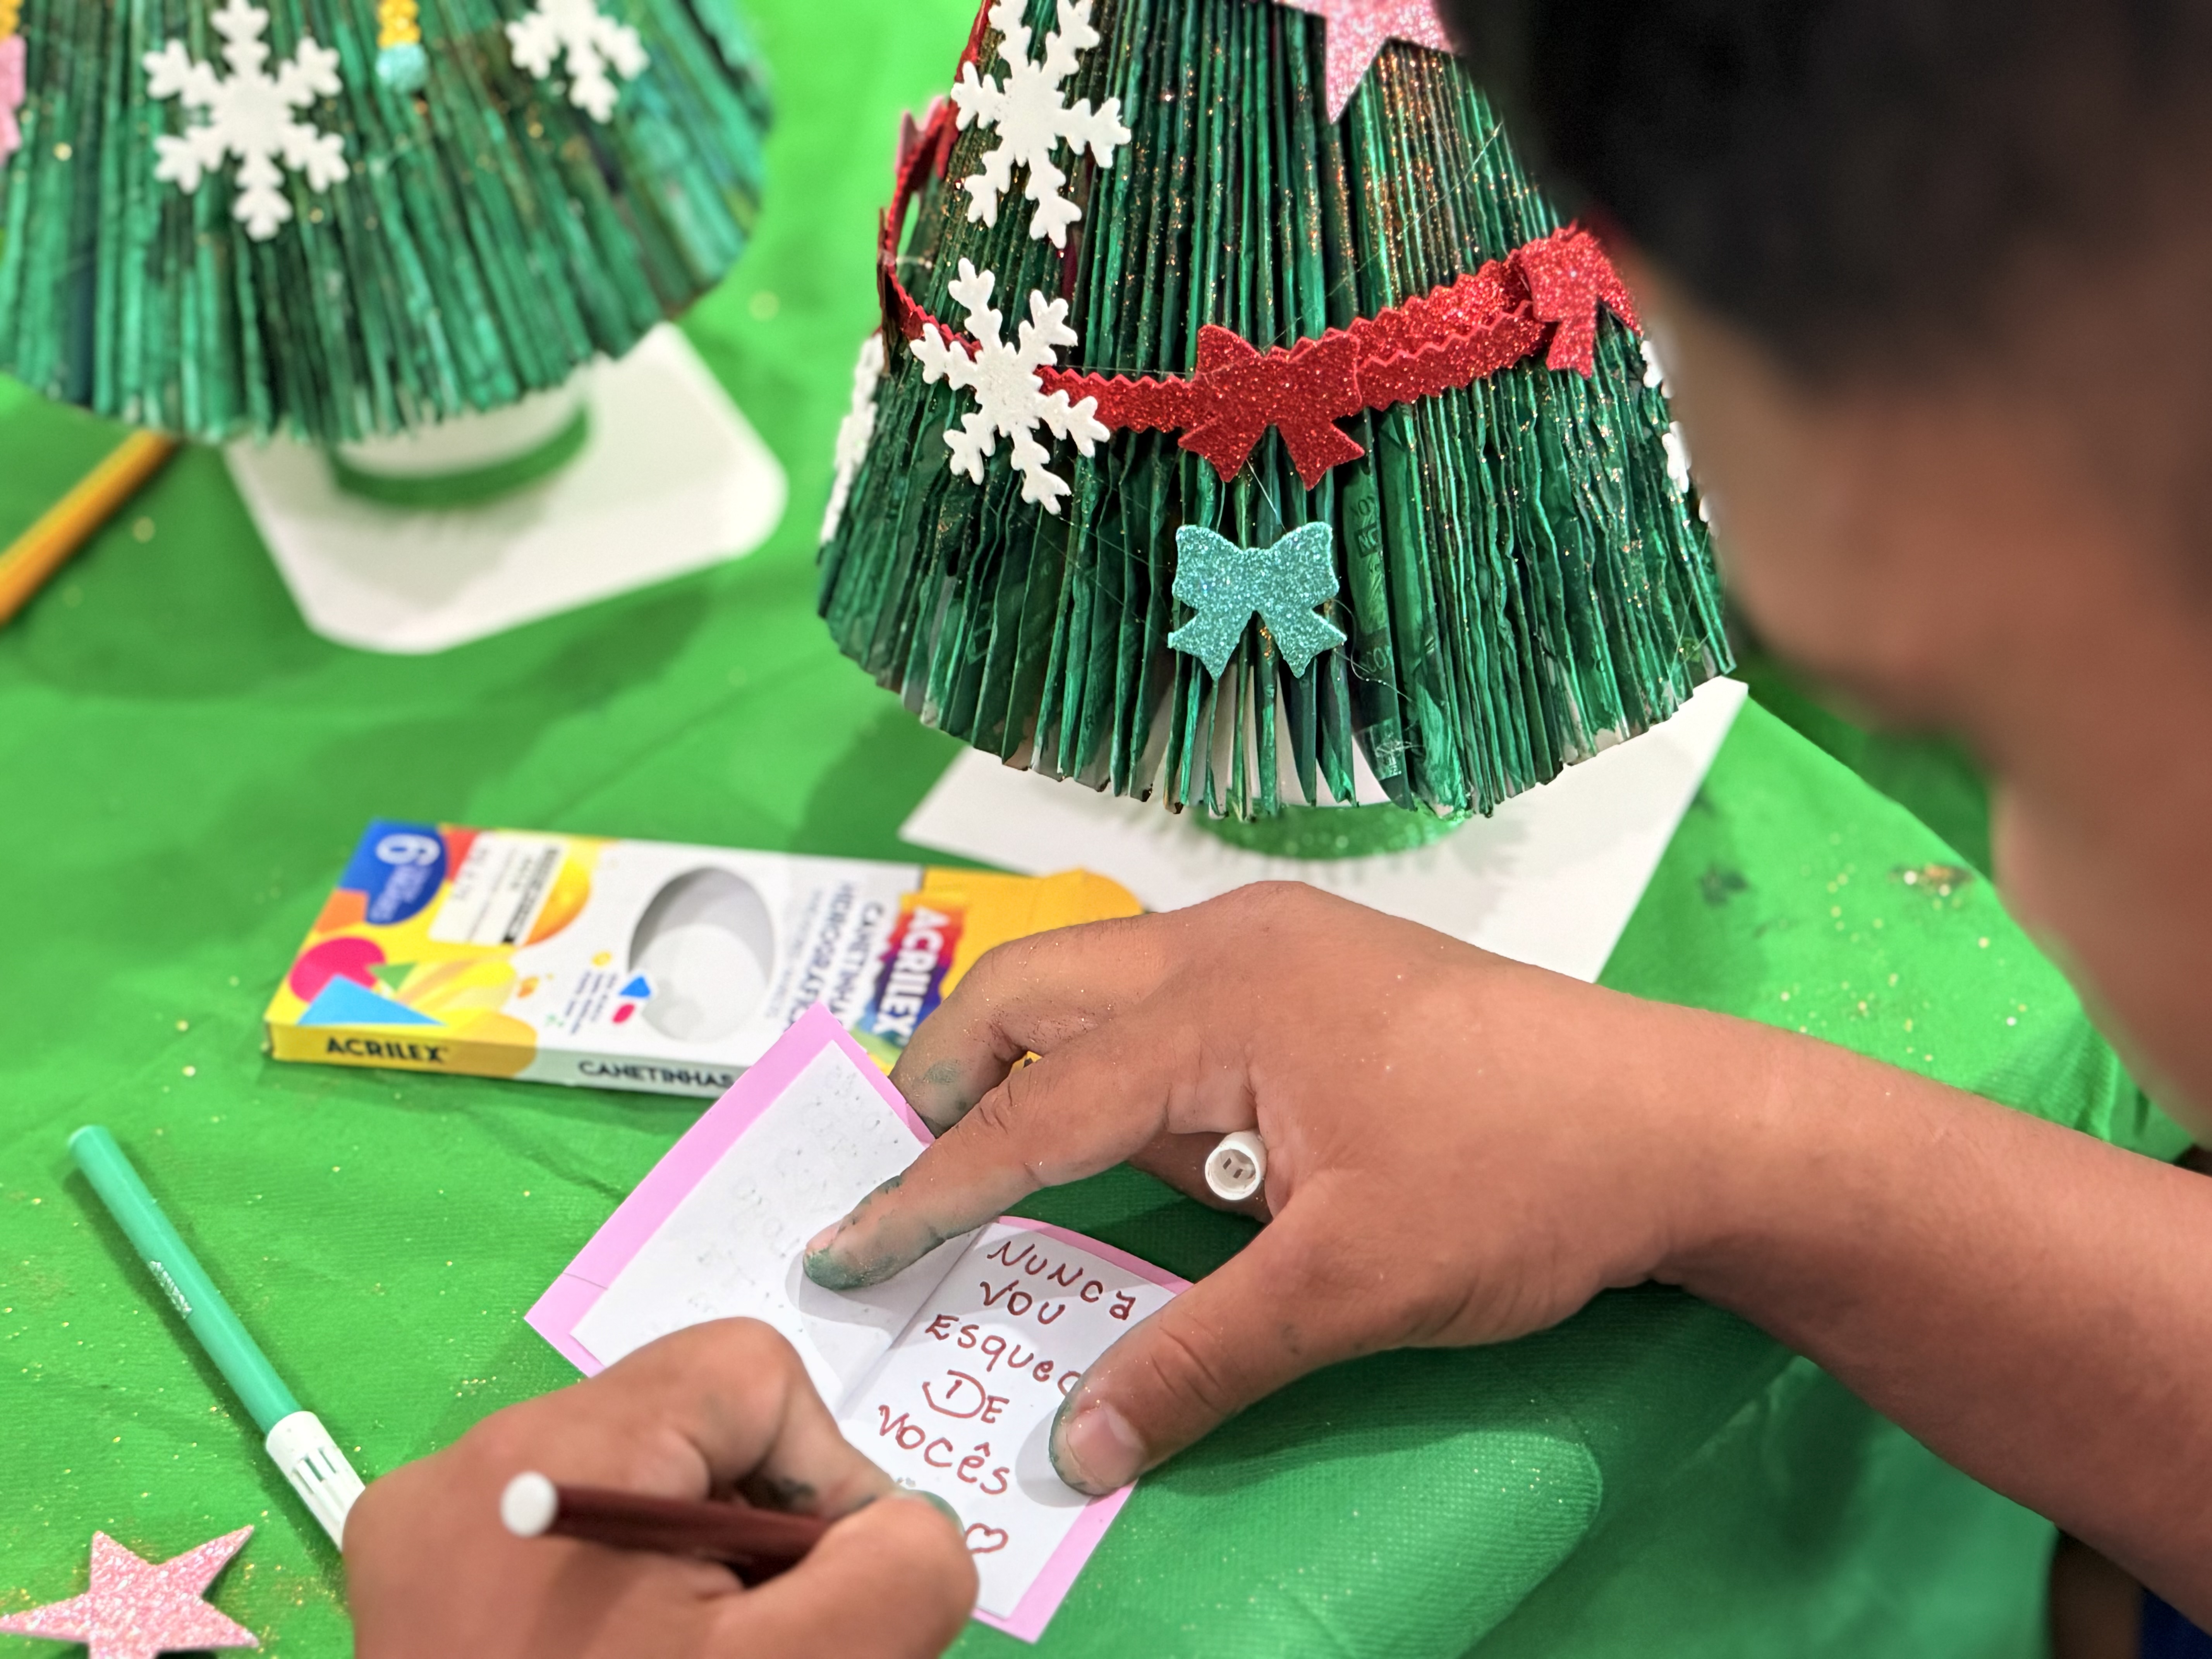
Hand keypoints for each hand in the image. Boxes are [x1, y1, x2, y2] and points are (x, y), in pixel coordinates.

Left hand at [346, 1320, 976, 1657]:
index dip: (822, 1484)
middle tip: (757, 1651)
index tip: (816, 1603)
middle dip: (760, 1546)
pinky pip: (569, 1555)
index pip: (750, 1379)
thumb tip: (904, 1527)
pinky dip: (630, 1611)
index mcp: (548, 1452)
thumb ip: (897, 1571)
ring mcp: (427, 1542)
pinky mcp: (417, 1599)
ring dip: (700, 1584)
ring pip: (638, 1503)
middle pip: (692, 1440)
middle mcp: (466, 1472)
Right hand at [802, 882, 1773, 1494]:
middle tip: (906, 1176)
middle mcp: (1229, 945)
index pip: (1028, 1104)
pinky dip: (1113, 1058)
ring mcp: (1278, 944)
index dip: (928, 1186)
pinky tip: (1129, 1136)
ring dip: (1032, 1059)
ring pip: (1098, 982)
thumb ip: (1199, 1358)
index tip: (847, 1244)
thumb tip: (1078, 1445)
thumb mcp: (1350, 1288)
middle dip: (948, 1074)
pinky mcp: (1316, 968)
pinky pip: (1167, 998)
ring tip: (994, 1156)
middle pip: (1033, 988)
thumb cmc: (1520, 1183)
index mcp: (1218, 1001)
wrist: (1684, 1120)